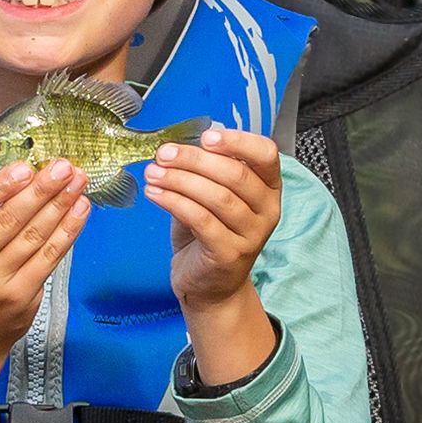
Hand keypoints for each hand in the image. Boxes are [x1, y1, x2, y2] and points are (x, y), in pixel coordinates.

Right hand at [0, 162, 86, 355]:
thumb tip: (29, 173)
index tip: (24, 168)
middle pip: (7, 221)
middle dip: (40, 190)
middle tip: (64, 166)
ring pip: (33, 237)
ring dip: (60, 205)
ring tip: (78, 181)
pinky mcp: (21, 297)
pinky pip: (49, 257)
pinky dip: (68, 230)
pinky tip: (79, 209)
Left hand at [147, 129, 284, 386]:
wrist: (210, 287)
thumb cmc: (210, 233)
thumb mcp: (212, 196)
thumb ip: (206, 171)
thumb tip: (179, 144)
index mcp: (269, 188)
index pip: (266, 154)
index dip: (238, 141)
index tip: (206, 136)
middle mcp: (268, 211)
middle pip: (236, 175)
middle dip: (195, 160)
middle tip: (164, 153)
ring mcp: (251, 235)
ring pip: (217, 197)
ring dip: (180, 180)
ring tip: (152, 173)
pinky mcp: (229, 254)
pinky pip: (201, 220)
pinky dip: (174, 202)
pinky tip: (154, 193)